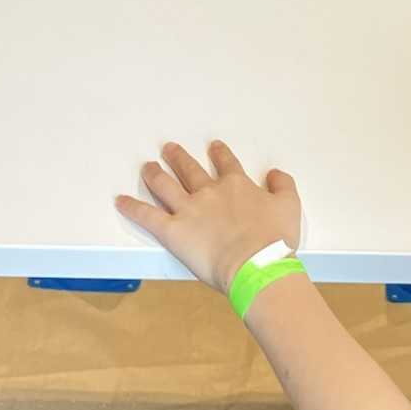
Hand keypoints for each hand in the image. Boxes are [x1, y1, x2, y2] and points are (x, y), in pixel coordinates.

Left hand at [117, 140, 301, 293]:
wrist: (256, 263)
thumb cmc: (275, 239)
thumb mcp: (290, 206)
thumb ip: (283, 185)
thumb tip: (275, 173)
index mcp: (236, 186)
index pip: (226, 163)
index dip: (219, 154)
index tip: (214, 146)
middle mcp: (209, 192)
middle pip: (190, 170)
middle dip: (178, 157)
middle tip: (169, 148)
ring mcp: (188, 209)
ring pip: (165, 185)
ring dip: (154, 174)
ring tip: (147, 166)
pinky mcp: (172, 230)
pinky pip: (146, 215)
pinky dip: (132, 207)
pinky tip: (120, 201)